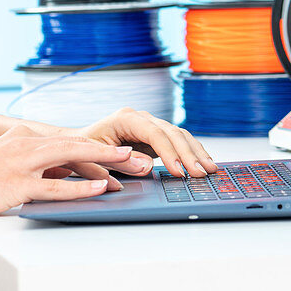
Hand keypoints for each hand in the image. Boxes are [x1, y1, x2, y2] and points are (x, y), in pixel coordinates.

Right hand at [0, 124, 137, 218]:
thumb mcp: (6, 161)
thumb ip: (33, 163)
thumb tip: (63, 173)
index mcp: (24, 136)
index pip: (69, 140)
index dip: (98, 148)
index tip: (121, 154)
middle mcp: (26, 144)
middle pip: (77, 144)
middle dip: (110, 152)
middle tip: (137, 158)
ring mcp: (21, 163)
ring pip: (71, 159)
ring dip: (103, 163)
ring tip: (128, 167)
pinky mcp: (16, 184)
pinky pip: (55, 186)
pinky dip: (80, 187)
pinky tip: (100, 188)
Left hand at [72, 107, 217, 178]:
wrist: (80, 145)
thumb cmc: (84, 151)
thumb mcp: (96, 157)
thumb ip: (120, 162)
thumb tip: (147, 165)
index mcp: (125, 118)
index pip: (154, 133)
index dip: (169, 152)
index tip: (179, 171)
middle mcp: (141, 118)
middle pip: (171, 132)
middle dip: (188, 154)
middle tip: (201, 173)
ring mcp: (150, 125)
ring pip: (179, 135)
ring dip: (195, 152)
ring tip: (209, 170)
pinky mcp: (156, 136)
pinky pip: (178, 141)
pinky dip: (192, 152)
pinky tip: (203, 162)